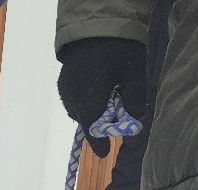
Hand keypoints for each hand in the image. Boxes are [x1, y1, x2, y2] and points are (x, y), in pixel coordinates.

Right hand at [57, 37, 148, 157]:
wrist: (98, 27)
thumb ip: (135, 97)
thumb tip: (135, 121)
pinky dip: (85, 106)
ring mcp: (65, 89)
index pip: (92, 124)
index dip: (98, 141)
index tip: (104, 153)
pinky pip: (73, 103)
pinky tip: (98, 98)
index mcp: (89, 91)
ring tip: (109, 108)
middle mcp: (72, 93)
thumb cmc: (119, 48)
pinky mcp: (63, 85)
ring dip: (92, 115)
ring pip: (78, 112)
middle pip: (85, 120)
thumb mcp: (134, 70)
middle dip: (100, 125)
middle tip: (117, 123)